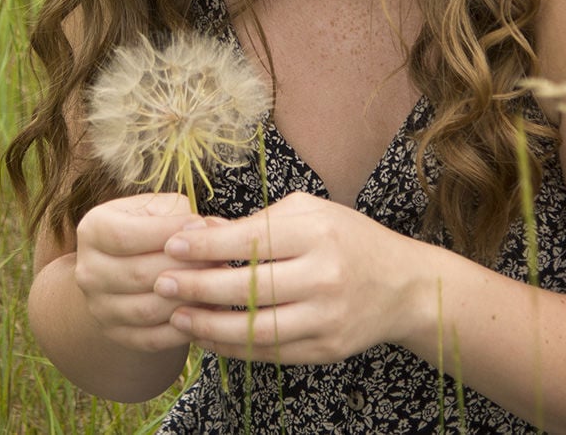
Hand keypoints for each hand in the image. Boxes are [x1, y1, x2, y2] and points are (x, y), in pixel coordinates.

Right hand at [75, 192, 214, 353]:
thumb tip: (215, 230)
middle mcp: (88, 271)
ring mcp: (98, 307)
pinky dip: (182, 328)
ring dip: (187, 299)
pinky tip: (207, 311)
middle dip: (185, 267)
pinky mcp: (116, 333)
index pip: (125, 236)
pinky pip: (151, 339)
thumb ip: (182, 216)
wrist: (128, 261)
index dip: (167, 233)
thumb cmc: (151, 225)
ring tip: (217, 284)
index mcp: (93, 229)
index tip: (202, 226)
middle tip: (219, 259)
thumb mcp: (160, 208)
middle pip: (138, 275)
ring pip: (147, 310)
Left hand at [155, 192, 420, 363]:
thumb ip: (258, 221)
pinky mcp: (325, 349)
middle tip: (161, 284)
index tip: (172, 246)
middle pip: (248, 287)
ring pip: (254, 328)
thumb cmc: (348, 238)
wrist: (403, 285)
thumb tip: (201, 230)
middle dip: (198, 287)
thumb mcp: (310, 213)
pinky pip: (269, 352)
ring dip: (208, 325)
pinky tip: (208, 336)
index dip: (207, 246)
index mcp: (317, 233)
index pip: (251, 240)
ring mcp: (326, 317)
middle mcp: (323, 275)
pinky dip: (234, 346)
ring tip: (176, 317)